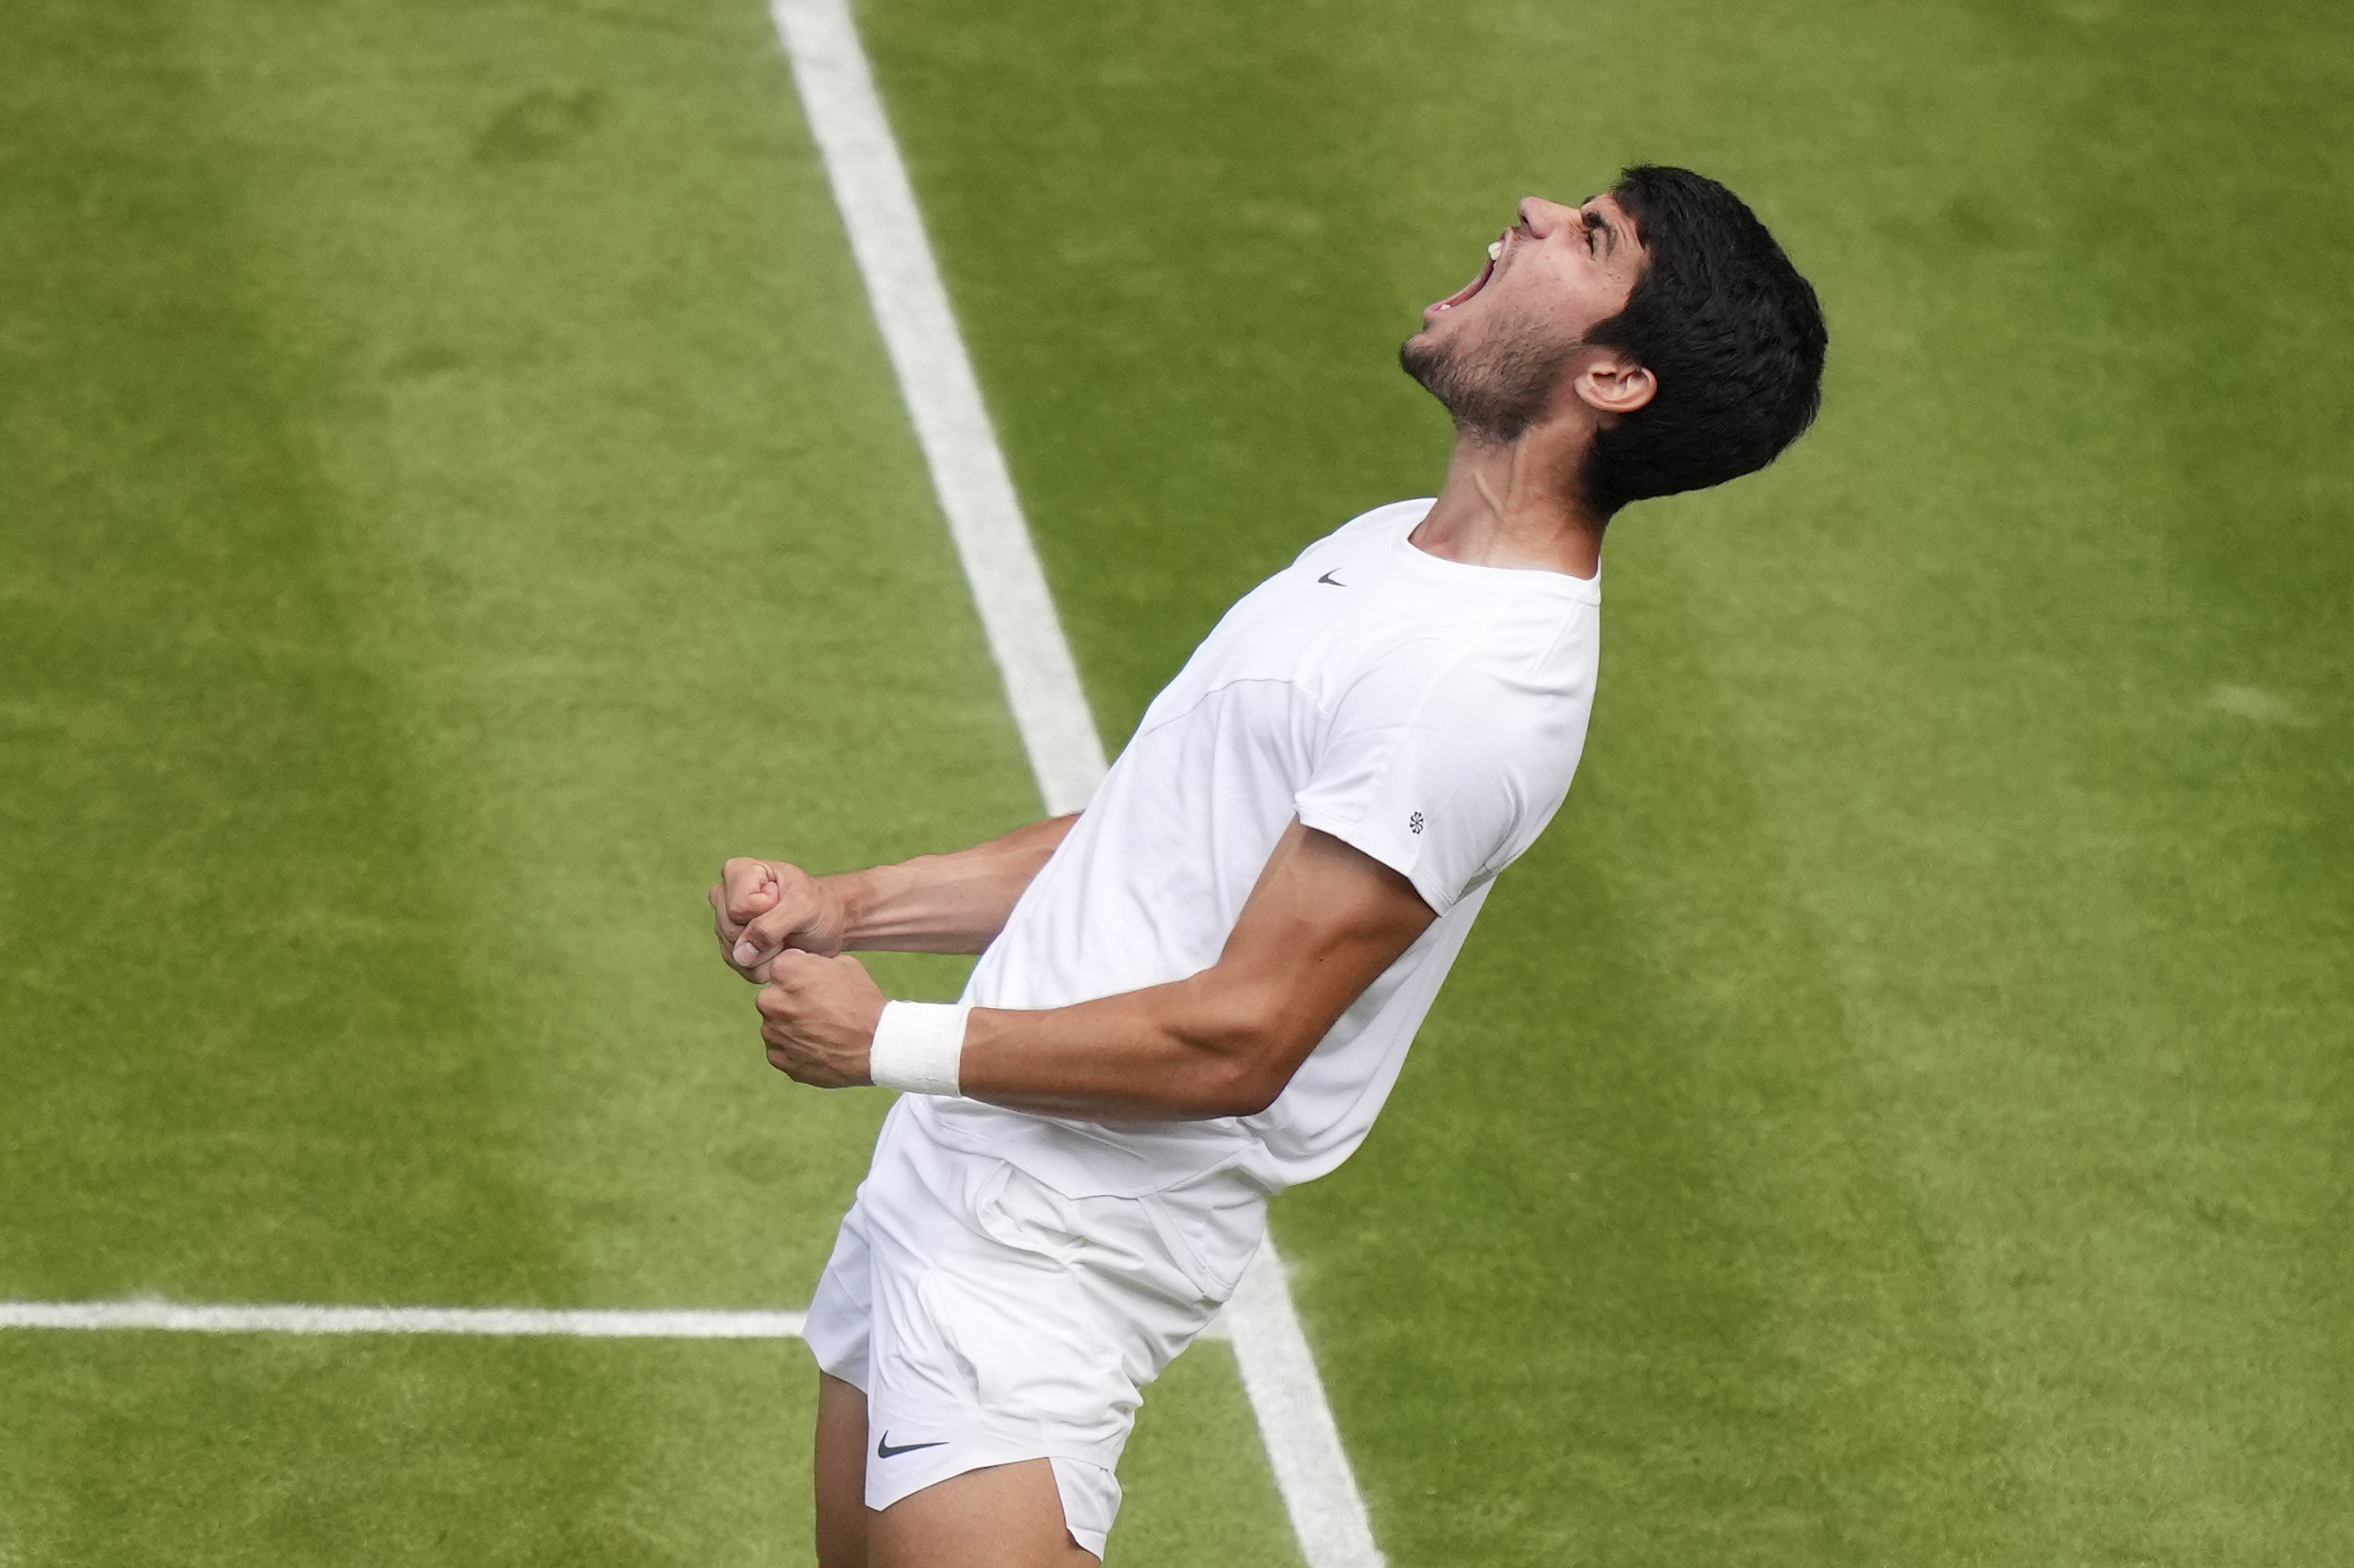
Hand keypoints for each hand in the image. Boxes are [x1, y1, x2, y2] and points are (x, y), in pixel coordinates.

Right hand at [710, 857, 850, 980]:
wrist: (828, 925)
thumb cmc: (818, 906)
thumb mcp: (804, 908)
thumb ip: (771, 926)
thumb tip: (741, 954)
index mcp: (739, 870)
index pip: (739, 907)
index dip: (766, 911)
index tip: (785, 901)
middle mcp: (725, 894)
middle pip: (731, 931)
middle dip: (765, 937)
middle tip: (788, 925)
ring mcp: (725, 922)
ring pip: (734, 953)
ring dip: (767, 954)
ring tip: (785, 938)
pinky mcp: (731, 947)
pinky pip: (741, 967)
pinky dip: (766, 965)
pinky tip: (780, 951)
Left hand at [755, 951, 887, 1087]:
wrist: (876, 1046)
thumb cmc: (863, 1002)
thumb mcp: (845, 965)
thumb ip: (815, 963)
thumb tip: (805, 966)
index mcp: (785, 972)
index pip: (781, 966)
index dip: (800, 973)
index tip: (815, 984)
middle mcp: (771, 1001)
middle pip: (773, 996)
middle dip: (790, 1000)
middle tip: (819, 1009)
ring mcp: (772, 1032)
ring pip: (775, 1024)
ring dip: (791, 1025)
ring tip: (822, 1031)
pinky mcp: (778, 1058)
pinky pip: (781, 1048)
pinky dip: (795, 1047)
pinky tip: (818, 1046)